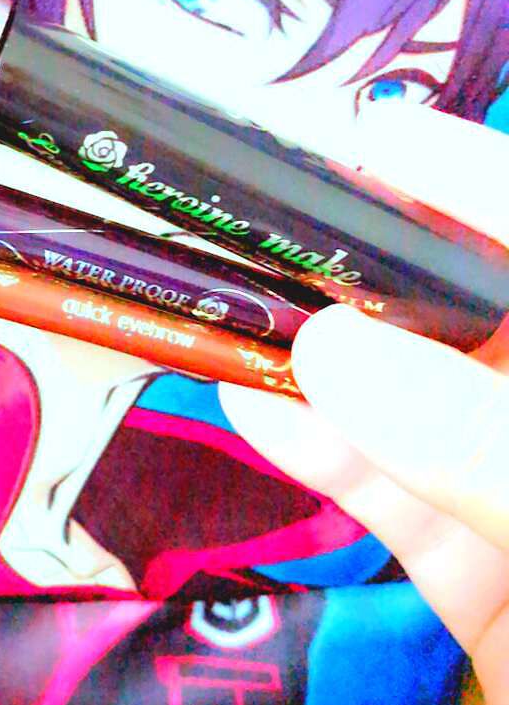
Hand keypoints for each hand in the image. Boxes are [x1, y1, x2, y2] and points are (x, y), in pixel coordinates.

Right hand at [220, 103, 508, 704]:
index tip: (356, 141)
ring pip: (410, 404)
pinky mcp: (474, 563)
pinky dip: (320, 455)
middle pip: (461, 311)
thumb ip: (477, 443)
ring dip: (316, 363)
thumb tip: (327, 351)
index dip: (459, 179)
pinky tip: (254, 407)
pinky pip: (390, 495)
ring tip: (226, 308)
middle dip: (361, 267)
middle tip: (255, 223)